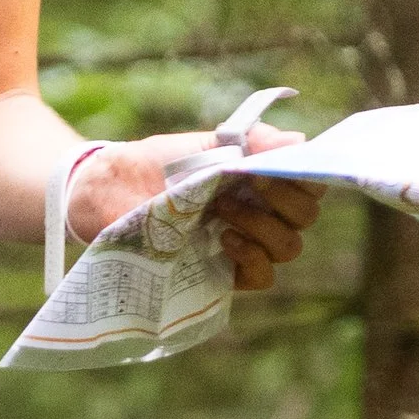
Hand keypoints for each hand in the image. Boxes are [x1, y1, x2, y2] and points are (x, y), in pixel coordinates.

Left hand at [64, 125, 321, 292]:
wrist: (109, 190)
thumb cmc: (154, 163)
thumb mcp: (201, 144)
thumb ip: (249, 143)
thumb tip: (300, 141)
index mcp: (260, 180)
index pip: (308, 184)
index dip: (308, 177)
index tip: (282, 166)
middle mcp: (260, 213)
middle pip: (305, 216)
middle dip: (285, 199)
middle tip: (248, 182)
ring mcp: (244, 244)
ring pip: (288, 246)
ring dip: (264, 226)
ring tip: (223, 210)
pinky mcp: (223, 272)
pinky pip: (262, 276)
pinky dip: (252, 258)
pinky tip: (226, 240)